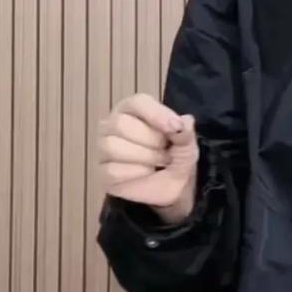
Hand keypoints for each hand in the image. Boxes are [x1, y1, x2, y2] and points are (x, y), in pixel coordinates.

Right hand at [97, 93, 198, 222]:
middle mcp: (114, 125)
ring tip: (158, 163)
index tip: (175, 127)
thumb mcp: (187, 146)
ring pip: (114, 147)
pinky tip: (147, 175)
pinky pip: (113, 171)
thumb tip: (186, 121)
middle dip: (152, 141)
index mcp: (134, 110)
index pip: (138, 103)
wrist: (175, 189)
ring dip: (146, 158)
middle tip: (167, 152)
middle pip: (121, 124)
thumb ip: (185, 134)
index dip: (157, 114)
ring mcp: (105, 148)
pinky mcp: (103, 172)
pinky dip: (137, 175)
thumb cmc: (176, 158)